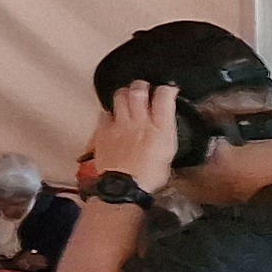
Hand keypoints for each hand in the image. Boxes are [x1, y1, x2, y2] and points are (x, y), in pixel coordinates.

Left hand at [83, 81, 180, 196]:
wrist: (123, 186)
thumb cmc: (150, 176)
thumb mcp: (168, 155)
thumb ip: (165, 137)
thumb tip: (162, 130)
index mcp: (160, 128)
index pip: (164, 97)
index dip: (166, 89)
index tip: (168, 89)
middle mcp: (140, 121)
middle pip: (138, 91)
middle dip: (141, 85)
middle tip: (143, 87)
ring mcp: (119, 124)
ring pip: (119, 96)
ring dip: (124, 93)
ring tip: (126, 95)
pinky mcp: (102, 130)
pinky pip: (105, 112)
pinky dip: (110, 111)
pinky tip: (112, 115)